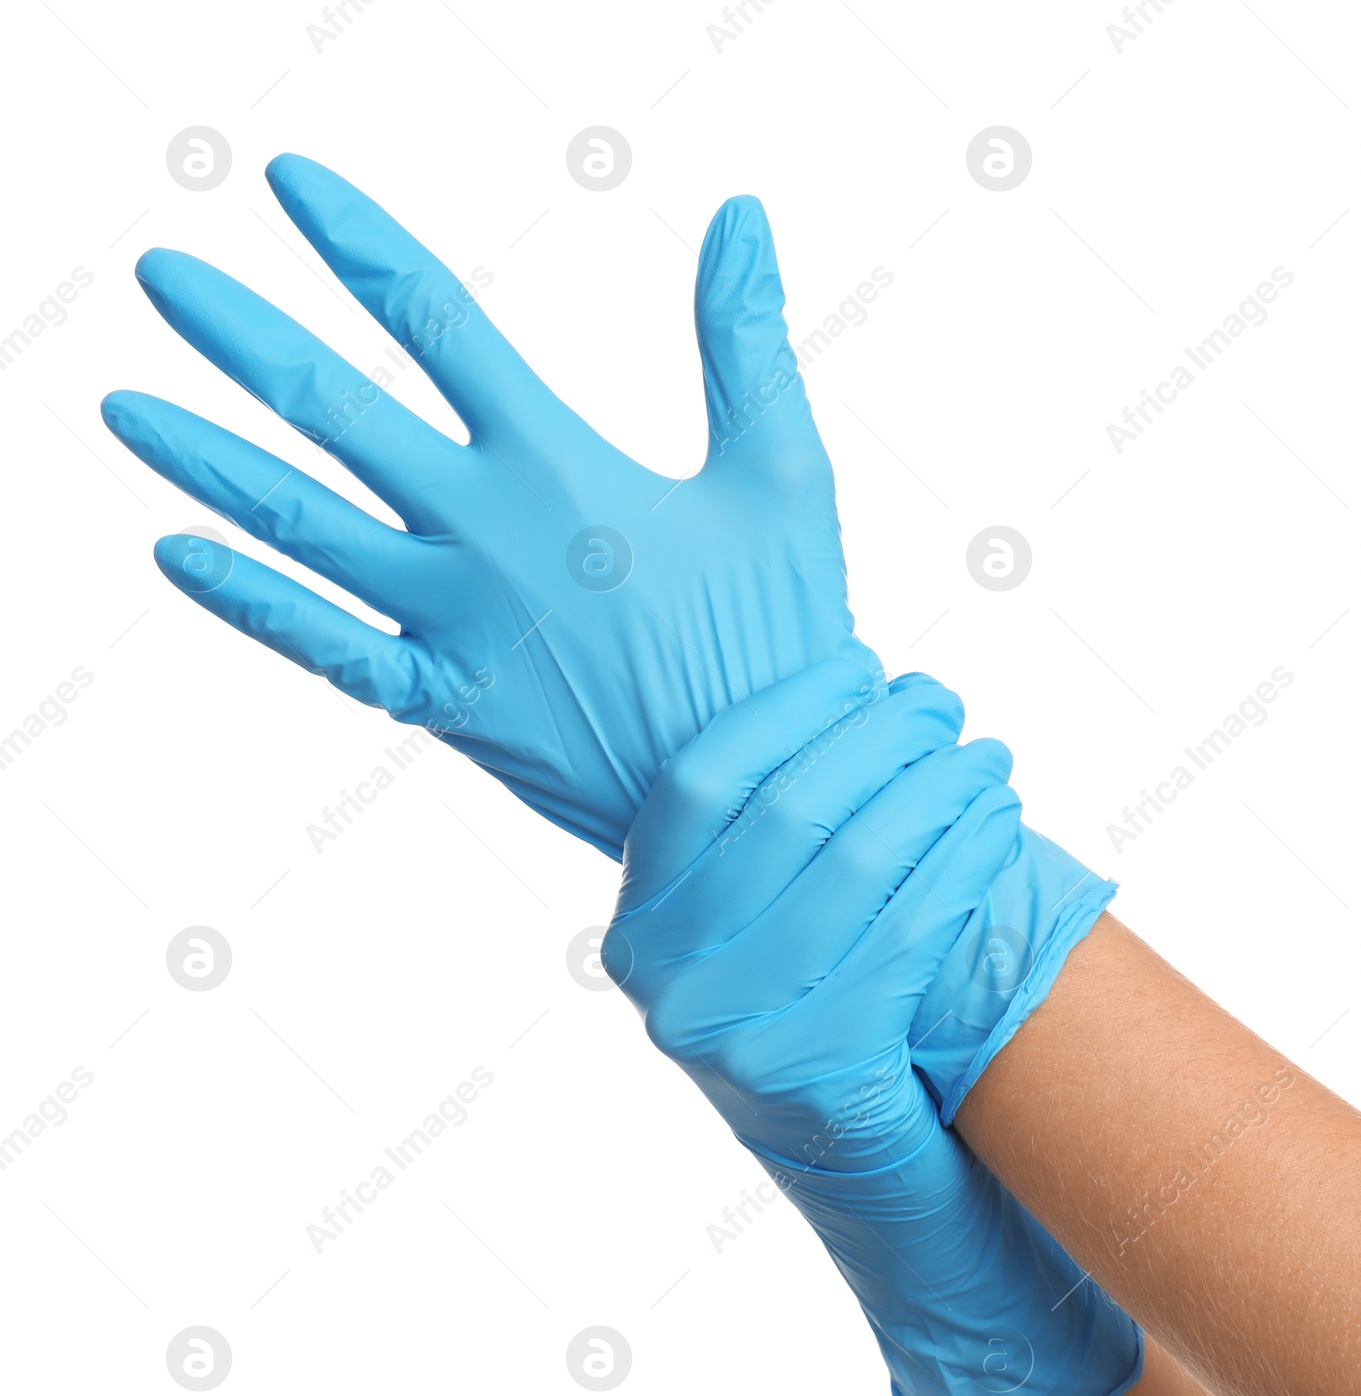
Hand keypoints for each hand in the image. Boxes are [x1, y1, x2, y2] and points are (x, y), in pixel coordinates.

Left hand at [103, 154, 873, 857]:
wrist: (757, 793)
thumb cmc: (778, 636)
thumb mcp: (785, 478)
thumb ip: (746, 344)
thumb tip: (742, 215)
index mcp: (561, 465)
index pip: (435, 321)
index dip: (355, 243)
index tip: (287, 185)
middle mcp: (485, 533)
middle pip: (334, 412)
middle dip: (240, 337)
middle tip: (163, 280)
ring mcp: (454, 621)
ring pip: (302, 527)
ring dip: (207, 460)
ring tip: (124, 407)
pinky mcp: (447, 700)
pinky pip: (325, 648)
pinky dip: (249, 602)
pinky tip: (177, 555)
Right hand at [605, 660, 1142, 1395]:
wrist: (880, 1189)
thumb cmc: (830, 1029)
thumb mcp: (766, 938)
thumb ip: (771, 841)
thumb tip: (851, 696)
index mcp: (638, 931)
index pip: (701, 780)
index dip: (788, 710)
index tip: (861, 666)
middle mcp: (665, 983)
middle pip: (790, 810)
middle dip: (883, 737)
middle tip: (944, 704)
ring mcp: (736, 1036)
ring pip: (861, 859)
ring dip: (940, 787)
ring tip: (987, 756)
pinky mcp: (821, 1072)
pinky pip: (915, 928)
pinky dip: (967, 859)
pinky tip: (1000, 824)